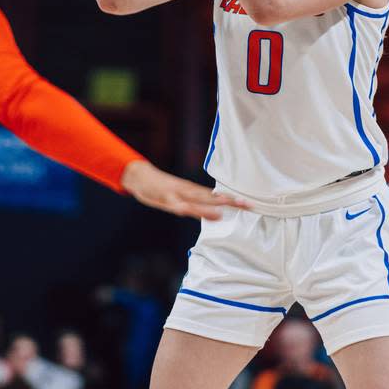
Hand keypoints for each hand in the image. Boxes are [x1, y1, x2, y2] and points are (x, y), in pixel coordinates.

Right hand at [120, 161, 247, 219]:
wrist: (139, 176)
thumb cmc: (160, 188)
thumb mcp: (179, 196)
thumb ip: (196, 204)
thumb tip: (213, 212)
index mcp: (192, 190)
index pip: (215, 195)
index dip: (232, 199)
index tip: (248, 203)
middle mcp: (188, 190)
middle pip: (212, 196)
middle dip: (230, 201)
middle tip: (248, 204)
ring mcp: (177, 194)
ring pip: (198, 200)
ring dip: (213, 203)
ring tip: (228, 205)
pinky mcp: (166, 199)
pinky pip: (180, 205)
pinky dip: (191, 208)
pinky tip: (197, 212)